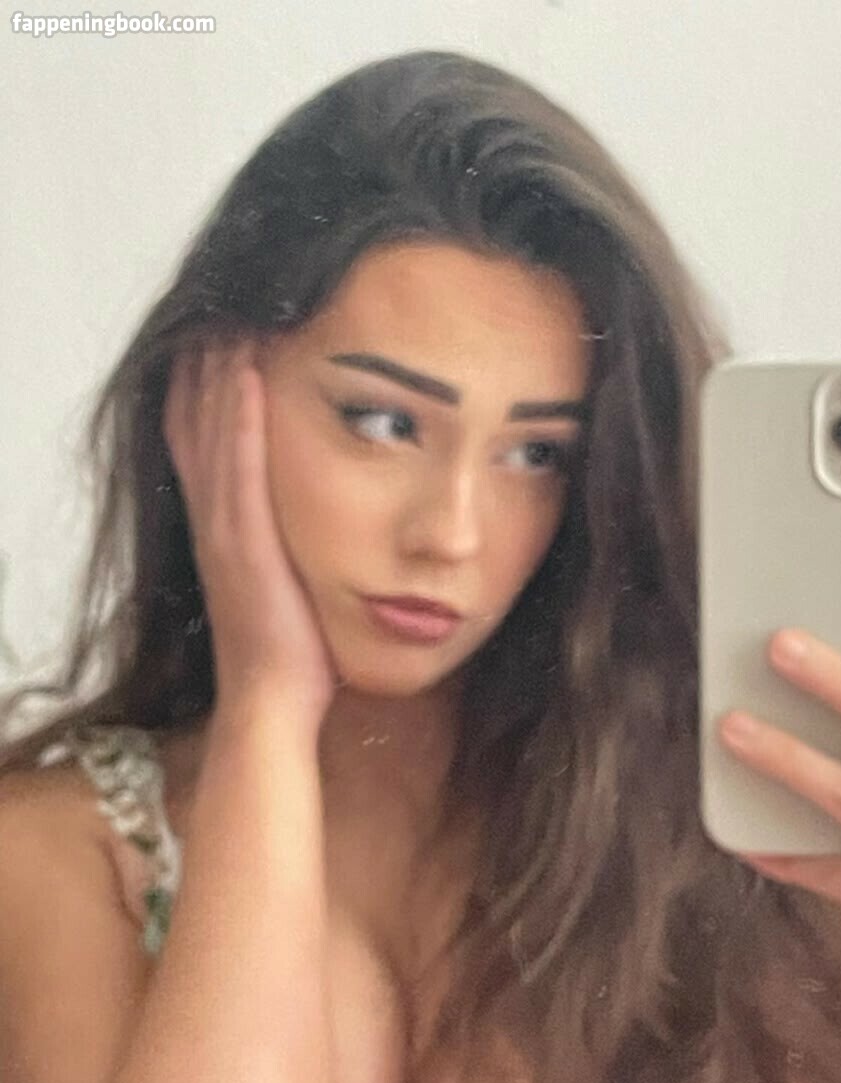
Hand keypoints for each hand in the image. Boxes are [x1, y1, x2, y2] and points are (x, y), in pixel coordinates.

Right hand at [164, 340, 339, 724]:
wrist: (277, 697)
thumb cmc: (295, 646)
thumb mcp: (289, 579)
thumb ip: (294, 539)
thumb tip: (325, 515)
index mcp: (224, 526)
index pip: (201, 440)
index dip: (203, 387)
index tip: (220, 338)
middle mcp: (214, 520)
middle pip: (198, 423)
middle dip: (207, 364)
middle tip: (220, 308)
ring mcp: (225, 531)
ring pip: (212, 434)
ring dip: (220, 374)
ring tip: (231, 318)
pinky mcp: (245, 545)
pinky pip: (239, 470)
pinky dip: (240, 420)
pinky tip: (249, 376)